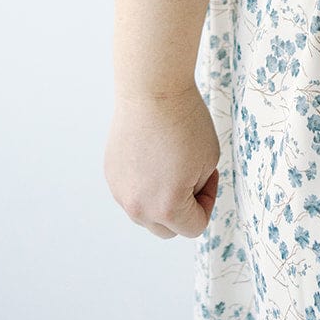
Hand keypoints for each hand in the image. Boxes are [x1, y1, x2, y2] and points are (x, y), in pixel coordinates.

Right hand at [104, 83, 219, 239]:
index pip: (194, 227)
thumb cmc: (186, 122)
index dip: (207, 202)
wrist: (152, 91)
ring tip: (170, 164)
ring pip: (146, 214)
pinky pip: (132, 193)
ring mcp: (121, 193)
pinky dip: (144, 183)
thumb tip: (184, 201)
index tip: (208, 175)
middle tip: (191, 175)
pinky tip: (153, 155)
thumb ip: (198, 190)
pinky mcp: (111, 176)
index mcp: (167, 207)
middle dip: (183, 209)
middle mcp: (139, 208)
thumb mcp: (209, 161)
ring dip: (161, 200)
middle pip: (167, 229)